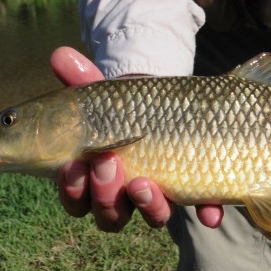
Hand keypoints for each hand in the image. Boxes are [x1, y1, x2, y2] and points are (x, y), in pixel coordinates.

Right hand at [50, 46, 223, 230]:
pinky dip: (207, 212)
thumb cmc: (126, 106)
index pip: (77, 200)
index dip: (72, 191)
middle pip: (109, 215)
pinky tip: (210, 214)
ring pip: (152, 217)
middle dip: (105, 195)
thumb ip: (81, 78)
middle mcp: (127, 195)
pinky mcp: (195, 189)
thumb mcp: (105, 91)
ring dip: (146, 205)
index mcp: (95, 178)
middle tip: (106, 162)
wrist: (168, 105)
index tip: (71, 166)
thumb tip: (59, 54)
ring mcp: (163, 195)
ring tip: (143, 182)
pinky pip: (203, 211)